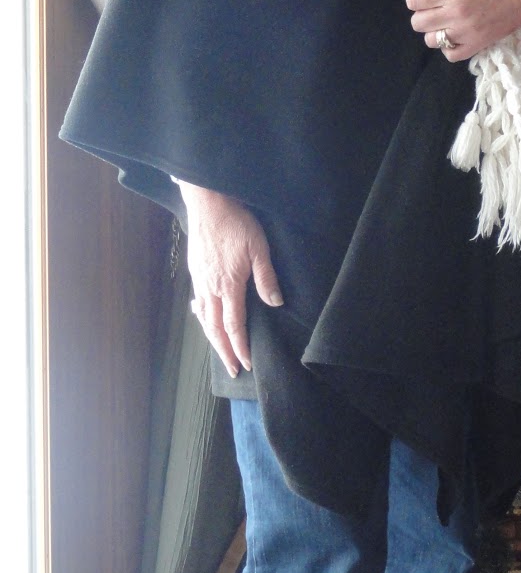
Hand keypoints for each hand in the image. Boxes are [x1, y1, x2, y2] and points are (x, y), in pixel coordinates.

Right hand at [177, 181, 282, 376]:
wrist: (207, 203)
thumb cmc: (236, 223)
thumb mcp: (259, 247)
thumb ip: (266, 277)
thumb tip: (274, 303)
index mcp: (228, 285)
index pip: (233, 325)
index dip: (240, 346)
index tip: (246, 363)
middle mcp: (210, 287)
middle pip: (214, 328)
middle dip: (224, 351)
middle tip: (232, 369)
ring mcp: (200, 279)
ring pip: (204, 317)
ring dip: (212, 337)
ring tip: (219, 351)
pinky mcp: (195, 270)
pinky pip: (198, 301)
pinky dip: (202, 316)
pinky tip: (203, 317)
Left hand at [406, 0, 520, 60]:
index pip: (413, 1)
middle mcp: (455, 13)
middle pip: (418, 23)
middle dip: (422, 13)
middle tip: (436, 6)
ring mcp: (465, 32)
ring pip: (431, 40)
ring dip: (434, 30)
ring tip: (446, 20)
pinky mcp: (477, 45)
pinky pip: (450, 55)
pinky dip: (448, 47)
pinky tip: (454, 34)